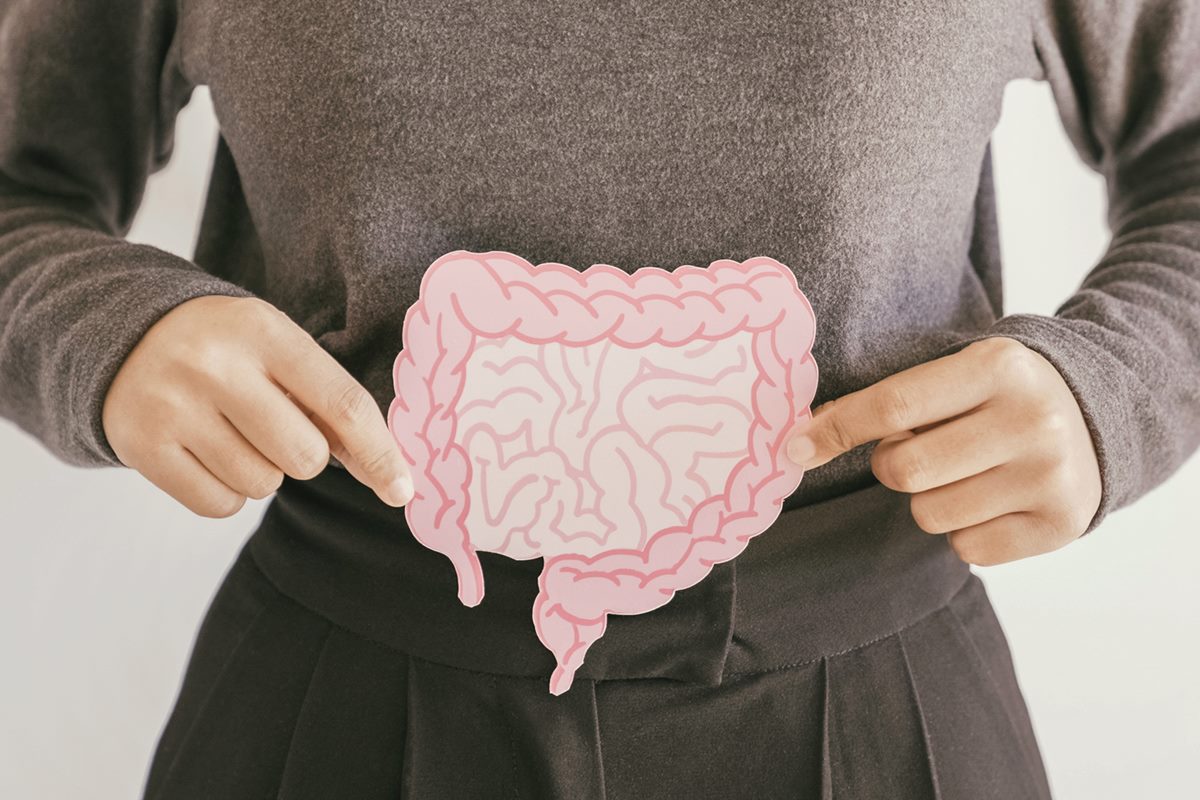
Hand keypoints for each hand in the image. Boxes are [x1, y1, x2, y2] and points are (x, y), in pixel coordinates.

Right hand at [102, 295, 412, 516]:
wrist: (125, 336)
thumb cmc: (228, 350)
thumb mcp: (278, 349)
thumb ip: (330, 403)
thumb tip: (389, 475)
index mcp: (263, 331)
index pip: (342, 404)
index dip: (380, 453)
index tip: (403, 490)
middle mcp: (215, 365)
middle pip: (305, 457)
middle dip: (305, 455)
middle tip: (275, 426)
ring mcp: (173, 407)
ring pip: (263, 485)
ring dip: (263, 472)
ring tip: (234, 432)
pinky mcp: (142, 447)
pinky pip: (221, 505)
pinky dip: (227, 491)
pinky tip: (208, 453)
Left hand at [785, 337, 1101, 564]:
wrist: (1097, 416)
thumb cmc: (997, 396)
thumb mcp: (957, 374)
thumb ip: (890, 400)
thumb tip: (803, 436)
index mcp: (996, 366)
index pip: (892, 405)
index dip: (835, 430)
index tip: (793, 448)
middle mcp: (1031, 419)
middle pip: (904, 470)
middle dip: (892, 466)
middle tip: (919, 451)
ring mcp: (1050, 475)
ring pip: (929, 514)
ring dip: (930, 500)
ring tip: (966, 473)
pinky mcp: (1061, 524)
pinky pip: (966, 549)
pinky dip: (965, 531)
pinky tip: (993, 499)